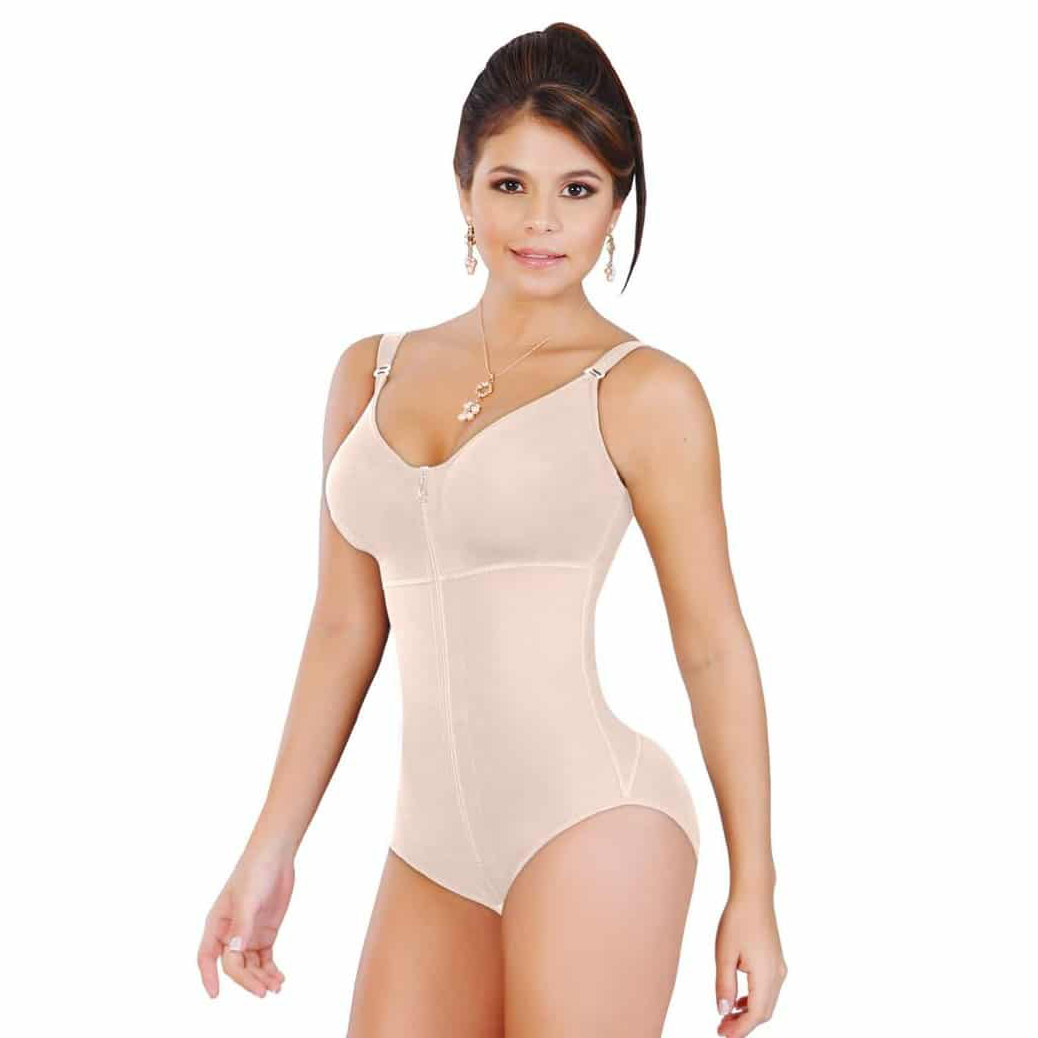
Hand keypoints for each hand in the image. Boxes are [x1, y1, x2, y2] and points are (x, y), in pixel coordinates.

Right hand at [197, 846, 294, 997]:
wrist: (276, 856)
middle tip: (263, 991)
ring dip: (261, 978)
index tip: (215, 994)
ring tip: (276, 987)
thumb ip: (242, 926)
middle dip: (247, 980)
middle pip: (234, 966)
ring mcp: (248, 935)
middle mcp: (230, 934)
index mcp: (217, 925)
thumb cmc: (254, 872)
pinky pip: (264, 959)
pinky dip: (270, 970)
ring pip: (250, 966)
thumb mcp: (247, 899)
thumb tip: (234, 952)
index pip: (207, 956)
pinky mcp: (265, 934)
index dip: (208, 976)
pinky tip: (280, 979)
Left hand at [714, 889, 787, 1035]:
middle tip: (721, 1028)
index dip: (739, 1029)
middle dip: (743, 1024)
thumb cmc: (737, 920)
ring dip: (748, 1013)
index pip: (755, 1014)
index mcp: (766, 975)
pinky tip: (737, 1000)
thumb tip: (723, 1012)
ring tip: (726, 1016)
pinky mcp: (775, 961)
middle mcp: (777, 975)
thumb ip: (724, 985)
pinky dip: (753, 1000)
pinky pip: (768, 990)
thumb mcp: (724, 953)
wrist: (754, 894)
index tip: (721, 1034)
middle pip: (764, 1012)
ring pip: (767, 1002)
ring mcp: (779, 967)